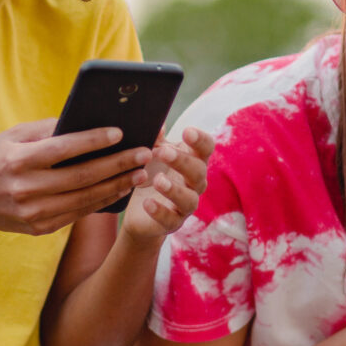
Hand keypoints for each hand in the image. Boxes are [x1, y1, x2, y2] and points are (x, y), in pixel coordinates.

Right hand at [0, 118, 150, 236]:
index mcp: (17, 161)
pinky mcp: (39, 228)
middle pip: (81, 177)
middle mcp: (26, 189)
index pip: (62, 149)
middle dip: (116, 164)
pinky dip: (101, 201)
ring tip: (140, 172)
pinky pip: (77, 213)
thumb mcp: (10, 137)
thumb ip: (45, 130)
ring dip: (116, 185)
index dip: (93, 140)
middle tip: (144, 153)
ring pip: (84, 199)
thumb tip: (85, 119)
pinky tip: (118, 188)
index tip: (120, 131)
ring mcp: (33, 213)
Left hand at [121, 127, 214, 243]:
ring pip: (189, 199)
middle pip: (198, 171)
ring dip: (174, 189)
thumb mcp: (150, 155)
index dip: (200, 140)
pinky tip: (147, 203)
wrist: (140, 213)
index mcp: (192, 161)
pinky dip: (160, 211)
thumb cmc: (150, 175)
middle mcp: (194, 183)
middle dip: (183, 161)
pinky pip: (171, 219)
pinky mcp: (172, 223)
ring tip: (158, 180)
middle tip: (164, 152)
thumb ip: (155, 140)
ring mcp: (185, 205)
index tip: (187, 131)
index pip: (206, 148)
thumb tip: (156, 122)